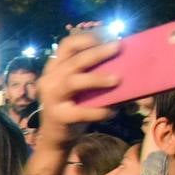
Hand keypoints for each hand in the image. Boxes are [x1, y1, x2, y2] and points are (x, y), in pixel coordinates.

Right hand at [34, 32, 122, 148]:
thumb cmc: (73, 106)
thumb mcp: (78, 86)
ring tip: (117, 79)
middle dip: (97, 52)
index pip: (66, 45)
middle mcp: (50, 79)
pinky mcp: (59, 116)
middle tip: (118, 47)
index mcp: (54, 68)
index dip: (86, 38)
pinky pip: (82, 112)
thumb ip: (91, 72)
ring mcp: (52, 98)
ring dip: (96, 78)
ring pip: (73, 81)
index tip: (107, 37)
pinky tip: (112, 111)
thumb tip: (124, 59)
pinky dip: (99, 111)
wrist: (56, 137)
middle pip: (73, 60)